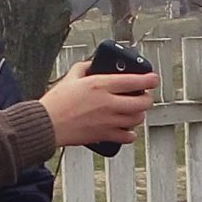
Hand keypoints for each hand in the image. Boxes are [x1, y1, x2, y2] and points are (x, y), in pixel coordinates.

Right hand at [40, 62, 154, 149]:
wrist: (47, 124)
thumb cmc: (56, 101)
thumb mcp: (70, 77)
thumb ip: (84, 68)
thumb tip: (92, 64)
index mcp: (100, 85)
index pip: (133, 81)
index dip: (149, 79)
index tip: (154, 79)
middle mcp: (108, 103)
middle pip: (141, 103)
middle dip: (147, 99)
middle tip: (145, 97)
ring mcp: (108, 121)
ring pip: (137, 119)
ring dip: (139, 115)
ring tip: (134, 111)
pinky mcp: (104, 135)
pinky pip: (127, 137)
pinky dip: (130, 133)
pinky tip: (126, 129)